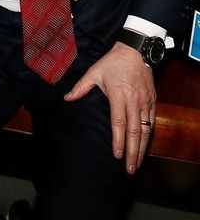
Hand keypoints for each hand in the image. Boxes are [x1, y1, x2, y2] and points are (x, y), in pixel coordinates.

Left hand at [64, 42, 155, 173]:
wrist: (136, 50)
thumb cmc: (113, 62)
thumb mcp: (94, 72)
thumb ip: (80, 87)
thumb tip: (66, 98)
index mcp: (118, 95)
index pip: (119, 123)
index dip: (118, 140)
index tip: (116, 155)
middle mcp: (133, 101)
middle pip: (135, 131)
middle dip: (132, 152)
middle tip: (130, 169)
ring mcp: (145, 101)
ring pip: (145, 129)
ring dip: (142, 147)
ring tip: (138, 162)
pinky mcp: (152, 100)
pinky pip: (151, 121)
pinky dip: (149, 134)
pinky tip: (145, 145)